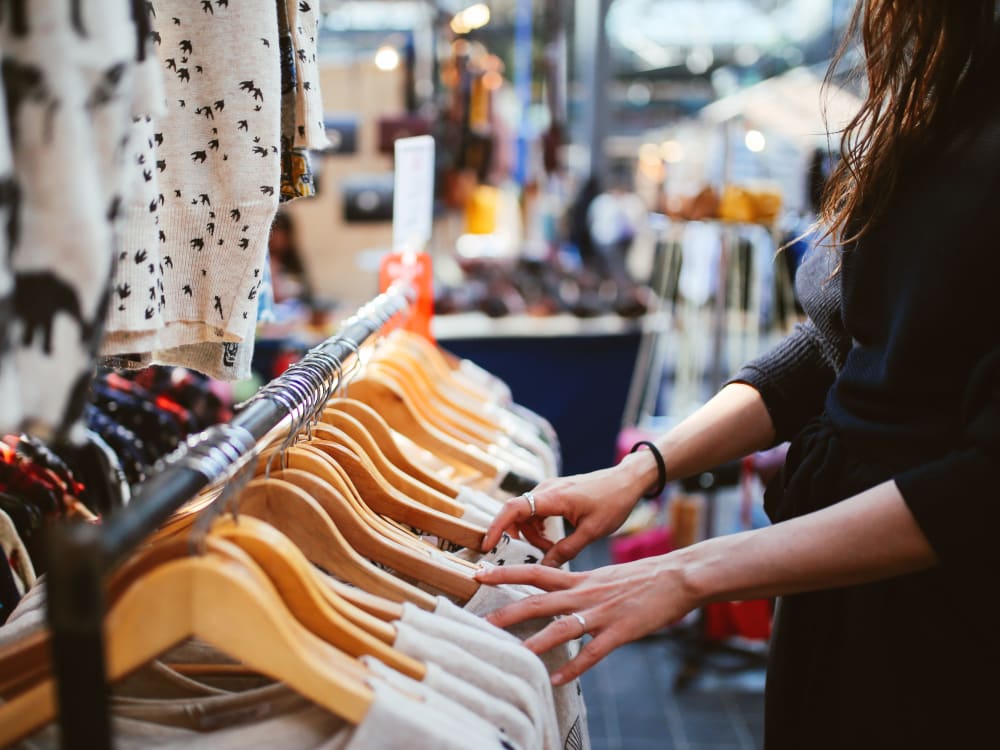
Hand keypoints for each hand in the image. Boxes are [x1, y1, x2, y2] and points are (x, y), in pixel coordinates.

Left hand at [474, 554, 700, 683]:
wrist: (677, 576)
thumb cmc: (641, 577)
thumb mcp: (603, 575)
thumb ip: (579, 585)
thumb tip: (558, 593)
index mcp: (580, 578)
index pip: (535, 571)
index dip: (505, 572)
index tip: (479, 572)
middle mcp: (585, 593)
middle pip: (539, 600)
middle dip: (508, 611)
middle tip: (481, 621)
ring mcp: (602, 612)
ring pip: (562, 627)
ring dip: (537, 642)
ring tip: (515, 655)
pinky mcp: (621, 631)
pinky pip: (593, 653)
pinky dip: (575, 667)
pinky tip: (558, 680)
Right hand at [482, 459, 653, 565]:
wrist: (627, 480)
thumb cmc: (613, 502)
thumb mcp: (591, 532)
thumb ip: (566, 550)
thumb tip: (545, 568)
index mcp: (553, 497)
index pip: (514, 508)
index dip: (497, 527)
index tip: (488, 546)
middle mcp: (546, 489)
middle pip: (516, 513)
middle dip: (518, 536)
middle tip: (535, 553)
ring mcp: (549, 489)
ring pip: (525, 513)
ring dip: (531, 533)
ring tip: (551, 548)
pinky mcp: (554, 492)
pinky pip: (535, 510)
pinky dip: (537, 526)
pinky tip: (553, 539)